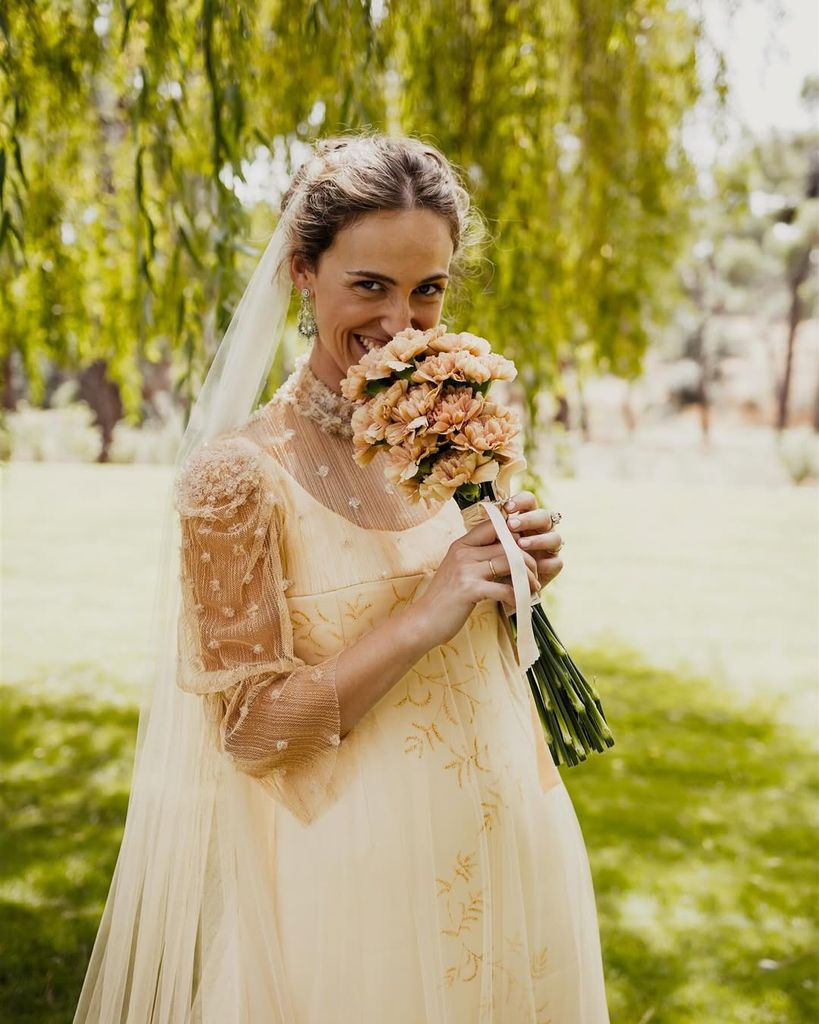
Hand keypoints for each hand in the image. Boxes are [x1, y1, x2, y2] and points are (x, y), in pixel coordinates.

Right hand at [411, 515, 541, 648]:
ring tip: (533, 587)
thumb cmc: (444, 600)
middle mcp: (463, 553)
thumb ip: (477, 560)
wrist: (423, 622)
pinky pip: (504, 588)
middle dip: (527, 559)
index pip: (493, 526)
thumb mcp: (458, 572)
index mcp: (461, 545)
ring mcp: (465, 570)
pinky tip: (519, 603)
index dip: (513, 534)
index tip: (526, 549)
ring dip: (527, 576)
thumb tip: (507, 556)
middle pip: (507, 544)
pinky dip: (517, 596)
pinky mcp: (469, 589)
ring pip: (509, 562)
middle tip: (535, 573)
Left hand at [502, 491, 563, 588]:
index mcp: (527, 517)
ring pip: (555, 538)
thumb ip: (495, 528)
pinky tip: (534, 566)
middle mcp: (542, 529)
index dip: (521, 501)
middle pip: (544, 516)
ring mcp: (550, 547)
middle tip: (511, 525)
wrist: (502, 582)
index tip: (507, 507)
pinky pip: (556, 562)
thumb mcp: (493, 540)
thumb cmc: (496, 555)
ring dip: (538, 540)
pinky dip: (545, 563)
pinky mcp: (554, 565)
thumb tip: (492, 516)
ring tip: (521, 545)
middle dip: (528, 519)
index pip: (529, 501)